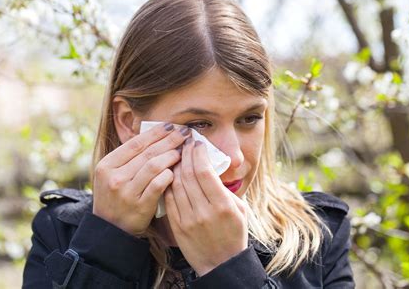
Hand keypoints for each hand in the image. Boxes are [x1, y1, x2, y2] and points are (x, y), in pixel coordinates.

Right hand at [92, 122, 190, 235]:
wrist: (110, 230)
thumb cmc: (116, 197)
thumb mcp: (113, 175)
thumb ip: (130, 158)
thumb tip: (157, 135)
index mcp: (107, 165)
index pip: (135, 143)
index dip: (155, 132)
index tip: (171, 126)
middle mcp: (114, 177)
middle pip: (147, 152)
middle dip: (169, 140)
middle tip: (184, 133)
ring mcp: (126, 193)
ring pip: (153, 166)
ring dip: (171, 156)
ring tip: (182, 152)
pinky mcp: (139, 207)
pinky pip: (157, 186)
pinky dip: (168, 176)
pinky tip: (176, 172)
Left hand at [164, 138, 248, 275]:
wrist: (221, 265)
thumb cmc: (234, 234)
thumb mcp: (240, 210)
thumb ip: (225, 190)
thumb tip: (211, 167)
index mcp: (223, 205)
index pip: (205, 172)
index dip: (199, 153)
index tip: (198, 143)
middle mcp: (205, 211)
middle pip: (188, 175)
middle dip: (185, 154)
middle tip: (185, 143)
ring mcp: (189, 219)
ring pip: (176, 184)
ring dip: (175, 166)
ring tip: (177, 154)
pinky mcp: (177, 226)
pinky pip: (169, 199)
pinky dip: (168, 183)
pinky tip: (170, 173)